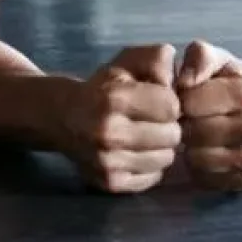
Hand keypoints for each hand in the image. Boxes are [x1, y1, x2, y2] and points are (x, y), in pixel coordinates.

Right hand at [60, 44, 181, 193]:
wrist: (61, 116)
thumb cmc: (101, 86)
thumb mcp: (126, 62)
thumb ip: (156, 58)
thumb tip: (180, 80)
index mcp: (113, 98)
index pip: (171, 106)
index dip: (168, 101)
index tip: (155, 99)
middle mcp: (108, 132)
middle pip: (172, 135)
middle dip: (167, 125)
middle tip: (151, 119)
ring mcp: (107, 161)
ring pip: (166, 159)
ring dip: (160, 146)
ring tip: (143, 135)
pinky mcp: (109, 182)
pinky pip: (153, 177)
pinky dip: (149, 165)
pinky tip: (134, 152)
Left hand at [177, 40, 241, 190]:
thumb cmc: (236, 84)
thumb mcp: (221, 59)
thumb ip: (200, 56)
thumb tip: (182, 82)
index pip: (189, 102)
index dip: (180, 98)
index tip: (185, 95)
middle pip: (192, 132)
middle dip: (184, 123)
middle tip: (189, 117)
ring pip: (196, 159)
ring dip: (189, 146)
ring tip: (196, 132)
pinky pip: (205, 178)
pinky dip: (198, 166)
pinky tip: (205, 151)